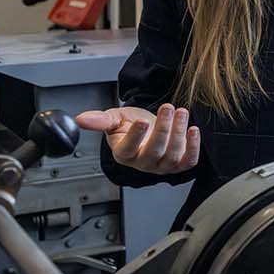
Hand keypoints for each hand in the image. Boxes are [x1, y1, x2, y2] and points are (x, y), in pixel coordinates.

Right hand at [75, 103, 200, 173]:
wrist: (148, 128)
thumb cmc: (130, 125)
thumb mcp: (114, 119)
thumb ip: (100, 120)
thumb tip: (80, 119)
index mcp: (124, 153)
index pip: (128, 149)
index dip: (136, 137)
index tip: (142, 121)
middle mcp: (143, 163)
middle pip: (154, 151)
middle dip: (163, 128)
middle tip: (167, 108)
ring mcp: (162, 165)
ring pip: (172, 155)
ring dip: (178, 132)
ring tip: (180, 112)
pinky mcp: (180, 163)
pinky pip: (188, 161)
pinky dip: (193, 147)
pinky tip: (193, 129)